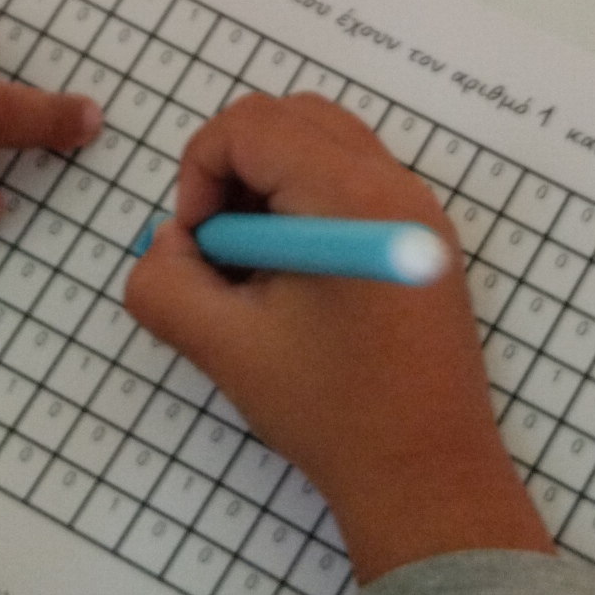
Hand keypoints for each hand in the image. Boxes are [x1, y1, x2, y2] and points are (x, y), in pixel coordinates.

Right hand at [123, 90, 552, 586]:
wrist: (427, 477)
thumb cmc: (332, 412)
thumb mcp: (224, 348)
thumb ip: (166, 283)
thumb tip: (168, 245)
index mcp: (352, 198)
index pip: (253, 124)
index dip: (201, 172)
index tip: (198, 249)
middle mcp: (397, 186)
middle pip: (293, 118)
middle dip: (235, 169)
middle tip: (221, 251)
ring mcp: (419, 212)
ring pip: (325, 145)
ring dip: (270, 188)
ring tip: (254, 272)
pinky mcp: (425, 242)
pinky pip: (354, 184)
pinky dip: (307, 208)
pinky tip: (294, 286)